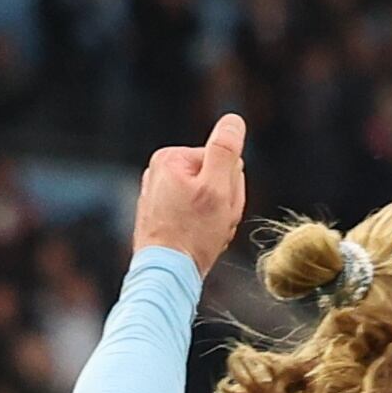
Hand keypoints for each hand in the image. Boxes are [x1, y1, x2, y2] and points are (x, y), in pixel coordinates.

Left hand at [133, 114, 249, 274]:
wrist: (166, 272)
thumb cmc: (192, 232)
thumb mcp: (217, 188)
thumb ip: (225, 151)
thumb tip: (234, 120)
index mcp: (170, 158)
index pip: (224, 162)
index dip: (232, 188)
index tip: (222, 208)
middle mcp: (159, 172)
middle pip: (216, 180)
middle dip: (224, 205)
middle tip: (216, 224)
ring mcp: (158, 195)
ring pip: (208, 201)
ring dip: (217, 220)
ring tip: (207, 235)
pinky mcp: (160, 216)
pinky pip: (195, 217)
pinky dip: (203, 230)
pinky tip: (198, 242)